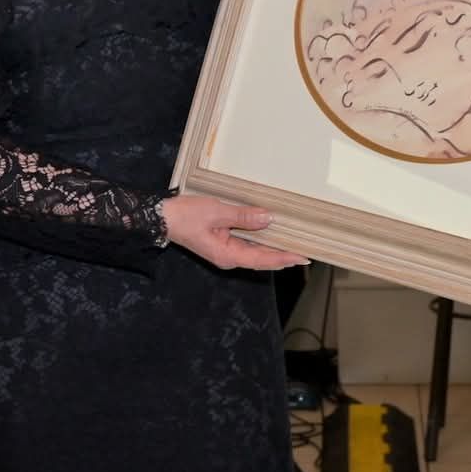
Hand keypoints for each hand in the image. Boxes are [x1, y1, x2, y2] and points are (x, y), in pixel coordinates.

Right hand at [159, 194, 308, 271]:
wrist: (163, 218)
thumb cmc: (186, 216)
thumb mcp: (216, 212)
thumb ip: (243, 216)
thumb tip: (268, 218)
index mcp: (228, 255)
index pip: (263, 259)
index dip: (284, 258)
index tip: (302, 257)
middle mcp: (229, 257)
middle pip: (262, 259)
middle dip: (284, 256)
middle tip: (307, 251)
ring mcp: (226, 250)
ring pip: (256, 252)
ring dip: (275, 248)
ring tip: (296, 244)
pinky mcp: (223, 242)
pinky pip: (248, 244)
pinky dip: (262, 241)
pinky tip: (273, 234)